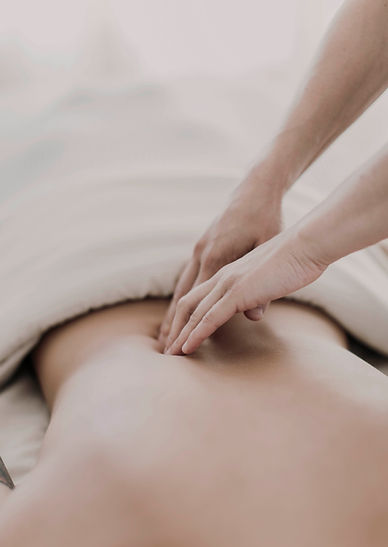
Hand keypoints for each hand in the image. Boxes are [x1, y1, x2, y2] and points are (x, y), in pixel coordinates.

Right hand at [158, 163, 283, 347]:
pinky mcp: (202, 245)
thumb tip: (255, 317)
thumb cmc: (266, 219)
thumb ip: (262, 284)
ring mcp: (199, 249)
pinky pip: (186, 276)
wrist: (255, 190)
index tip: (179, 346)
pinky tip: (178, 307)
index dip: (188, 326)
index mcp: (217, 258)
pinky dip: (180, 295)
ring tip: (165, 335)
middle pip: (182, 298)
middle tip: (164, 350)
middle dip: (173, 325)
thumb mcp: (268, 250)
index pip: (197, 302)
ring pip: (181, 287)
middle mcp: (202, 255)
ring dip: (172, 312)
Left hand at [164, 227, 326, 354]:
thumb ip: (258, 298)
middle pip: (187, 305)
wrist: (307, 245)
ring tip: (170, 355)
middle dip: (175, 329)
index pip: (198, 297)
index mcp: (229, 274)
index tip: (180, 336)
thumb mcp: (271, 283)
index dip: (185, 317)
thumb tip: (254, 315)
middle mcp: (222, 277)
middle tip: (168, 350)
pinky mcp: (238, 292)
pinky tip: (187, 349)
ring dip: (180, 336)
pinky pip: (210, 317)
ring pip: (194, 313)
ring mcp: (228, 284)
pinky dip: (196, 334)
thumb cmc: (296, 261)